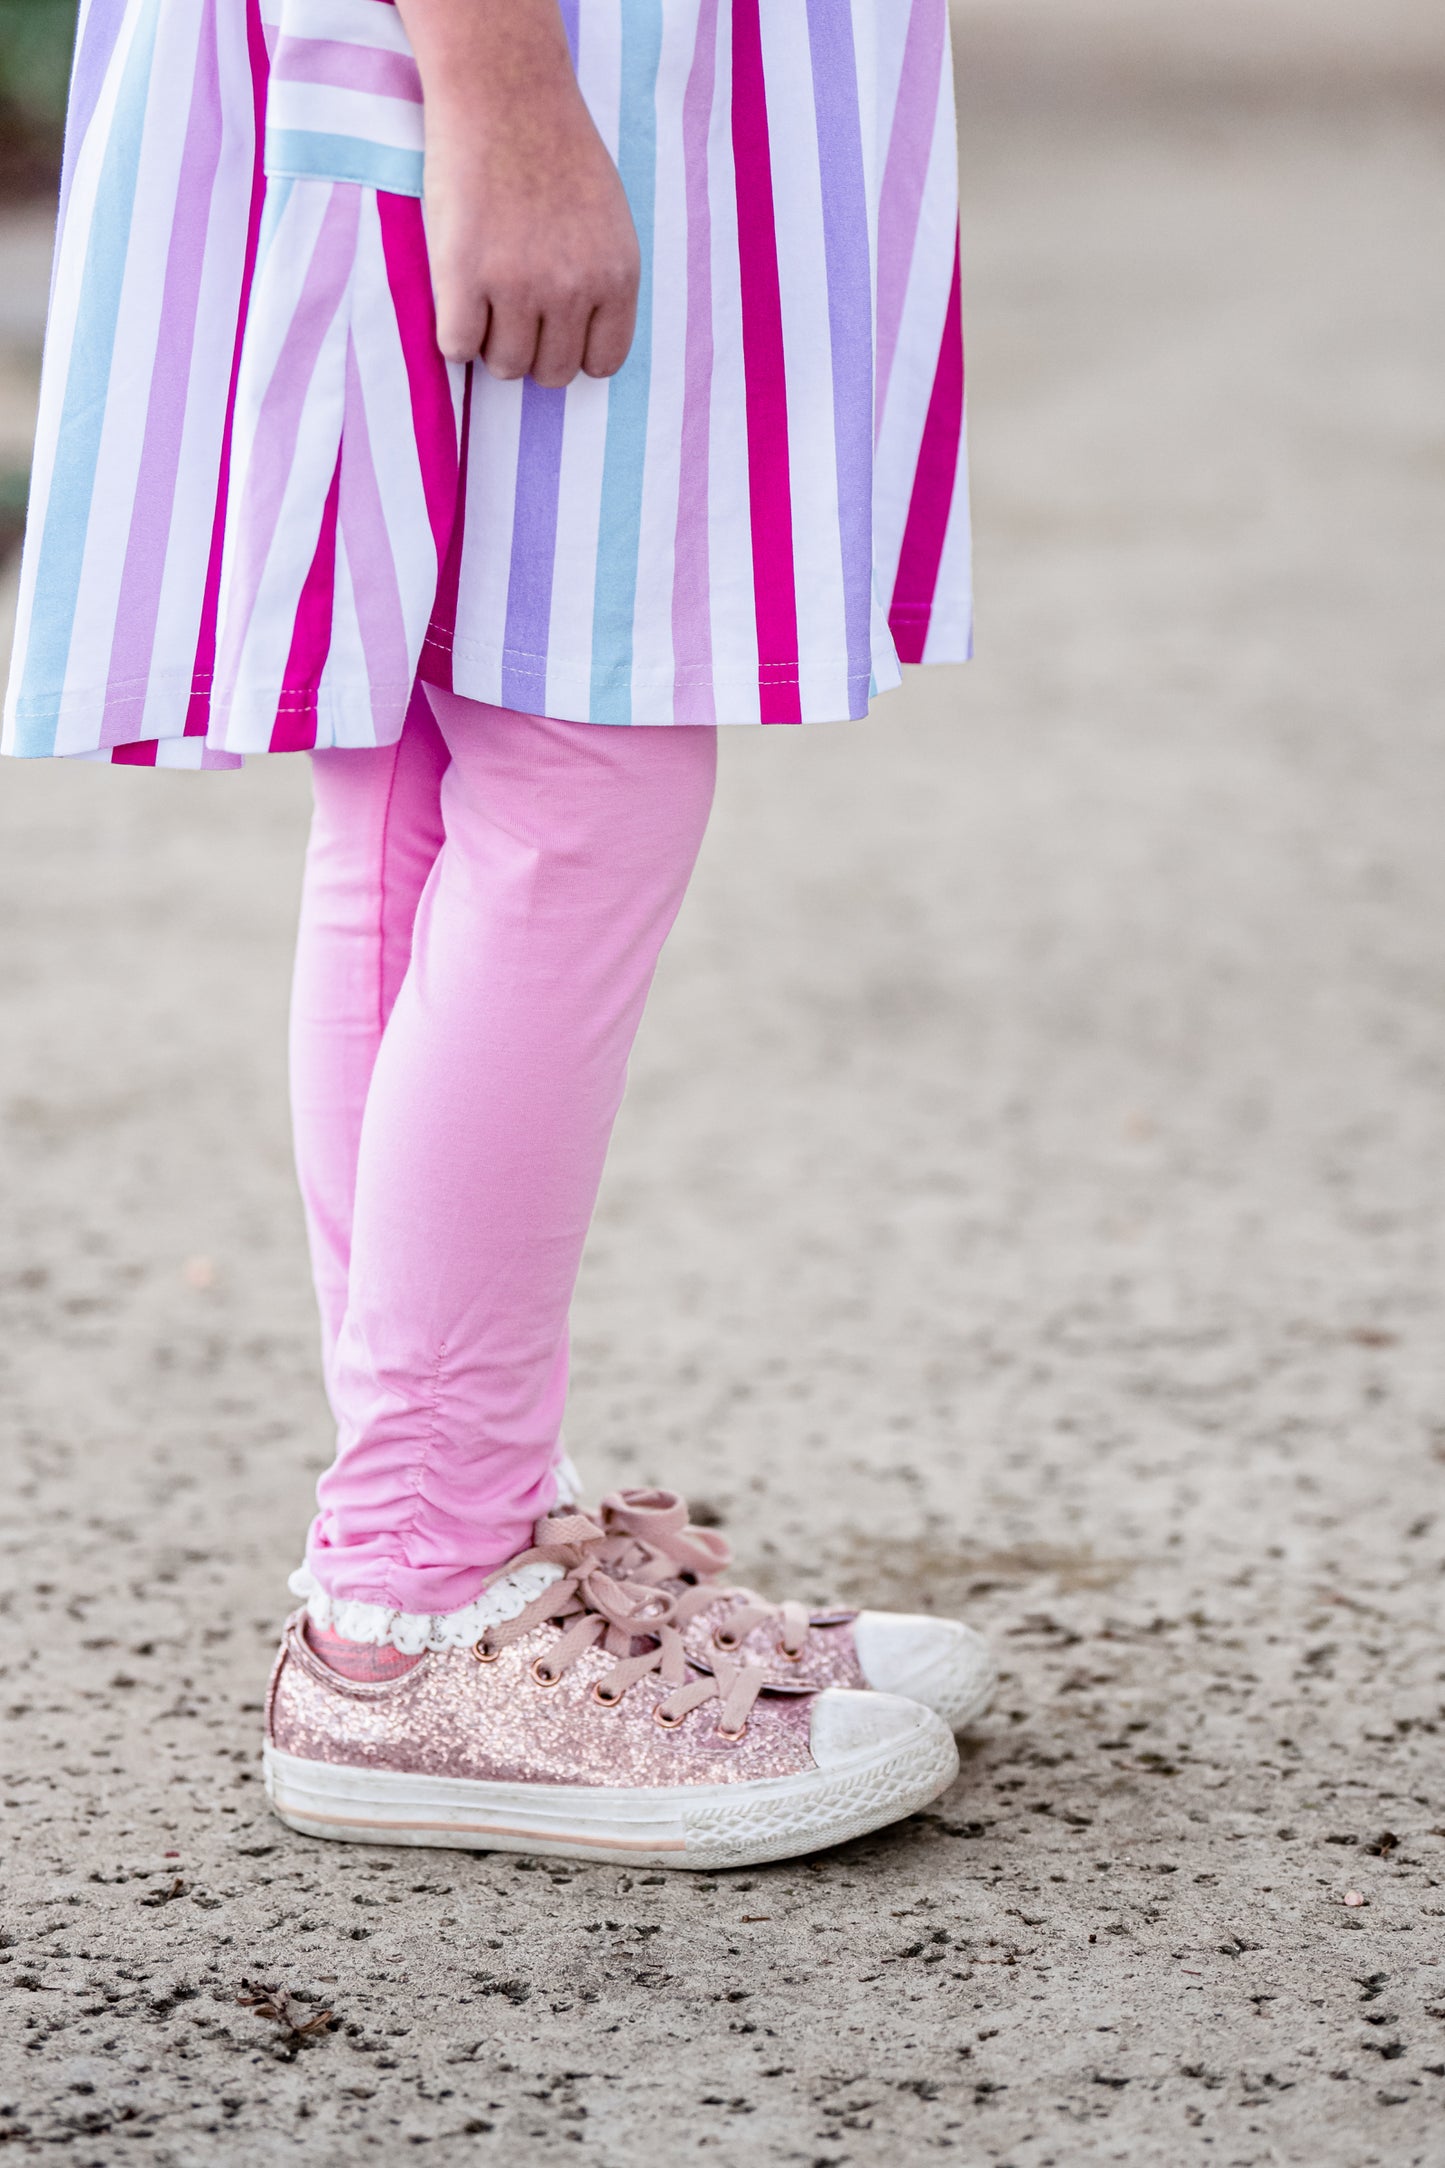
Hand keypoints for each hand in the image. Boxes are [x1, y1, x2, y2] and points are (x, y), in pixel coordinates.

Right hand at [397, 0, 639, 386]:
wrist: (503, 92)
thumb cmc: (554, 151)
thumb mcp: (607, 223)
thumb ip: (599, 283)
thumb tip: (580, 345)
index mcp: (616, 277)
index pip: (601, 363)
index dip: (574, 350)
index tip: (553, 328)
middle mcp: (572, 289)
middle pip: (552, 372)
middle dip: (531, 349)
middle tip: (511, 309)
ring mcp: (517, 286)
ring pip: (505, 367)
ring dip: (491, 344)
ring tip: (484, 300)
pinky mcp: (463, 277)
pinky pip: (458, 349)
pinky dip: (454, 335)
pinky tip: (456, 297)